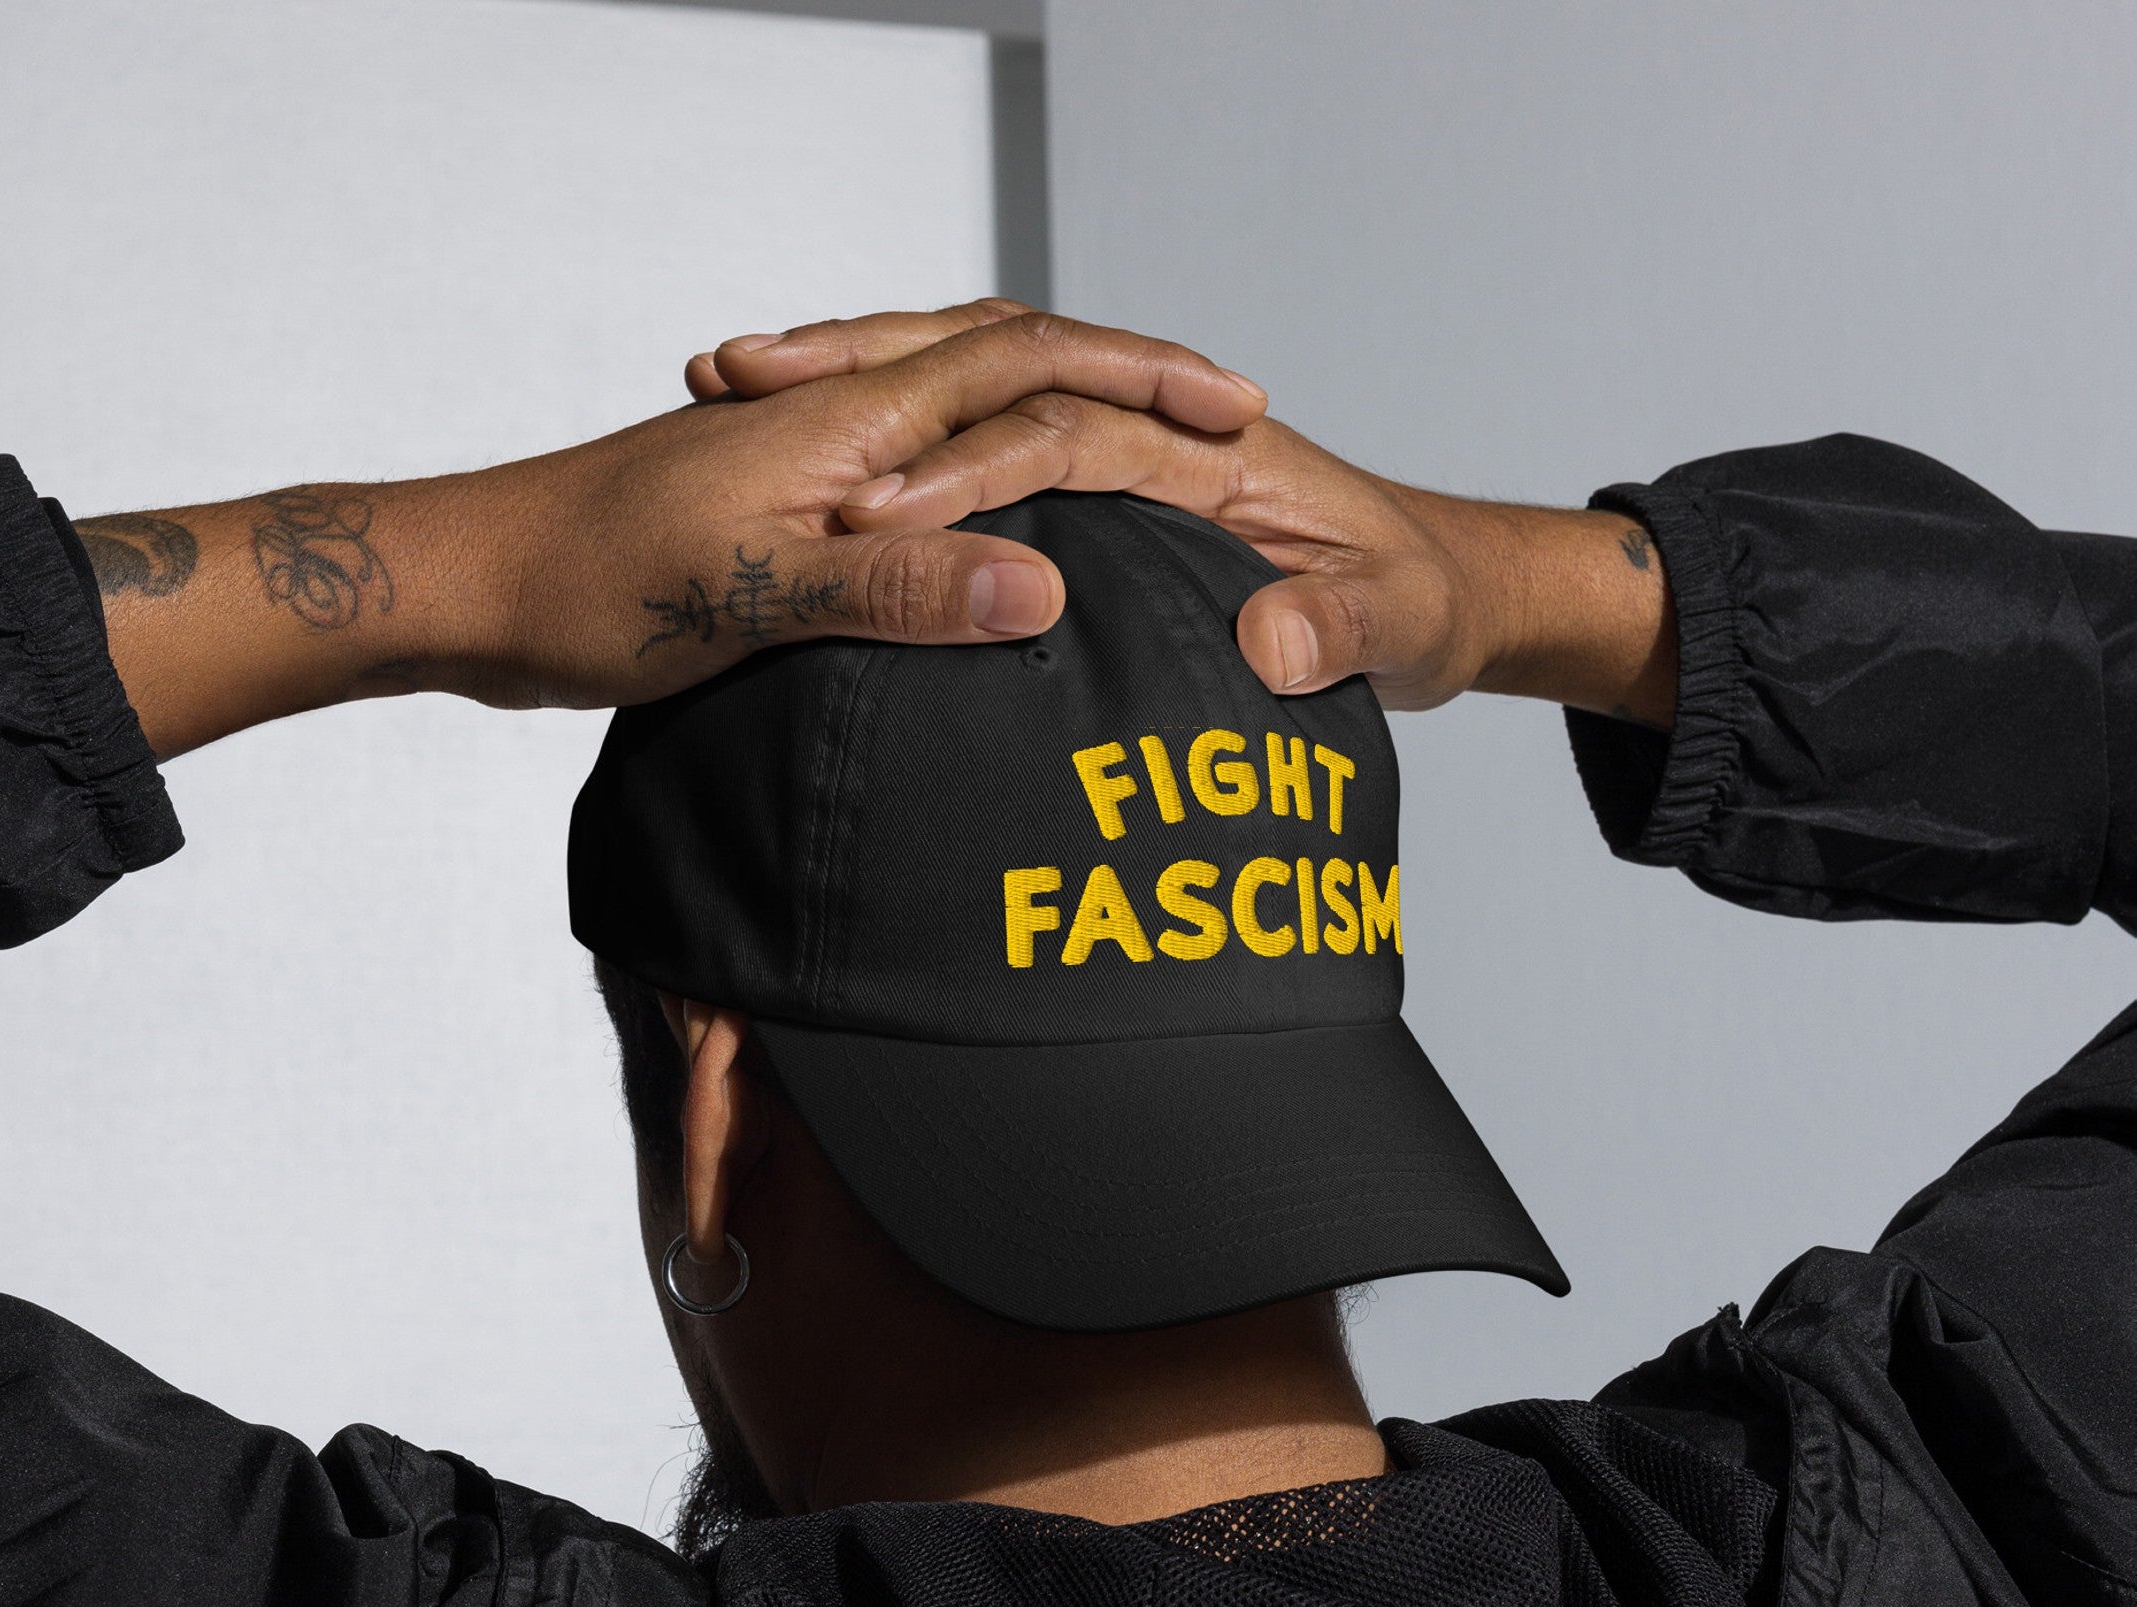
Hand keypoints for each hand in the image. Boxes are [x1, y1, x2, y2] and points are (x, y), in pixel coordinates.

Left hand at [87, 313, 1265, 756]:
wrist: (468, 586)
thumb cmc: (588, 588)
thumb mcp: (753, 599)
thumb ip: (897, 591)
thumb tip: (1041, 589)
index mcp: (849, 427)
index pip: (1027, 365)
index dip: (1139, 380)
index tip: (1235, 411)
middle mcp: (835, 422)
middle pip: (1006, 362)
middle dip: (1121, 379)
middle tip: (1216, 415)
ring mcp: (802, 459)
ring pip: (956, 410)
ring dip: (1052, 413)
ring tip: (1133, 450)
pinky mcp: (773, 511)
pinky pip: (908, 472)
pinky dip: (973, 479)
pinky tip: (982, 532)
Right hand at [693, 305, 1675, 724]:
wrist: (1454, 596)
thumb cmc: (1425, 601)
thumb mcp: (1401, 626)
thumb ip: (1342, 631)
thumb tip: (1271, 639)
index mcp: (1217, 454)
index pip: (1066, 433)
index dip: (968, 470)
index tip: (873, 513)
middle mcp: (1158, 439)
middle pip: (991, 382)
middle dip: (869, 382)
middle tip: (741, 384)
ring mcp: (1126, 465)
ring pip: (972, 401)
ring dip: (860, 393)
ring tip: (736, 393)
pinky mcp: (1110, 503)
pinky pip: (986, 454)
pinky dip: (897, 450)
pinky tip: (811, 484)